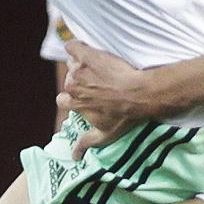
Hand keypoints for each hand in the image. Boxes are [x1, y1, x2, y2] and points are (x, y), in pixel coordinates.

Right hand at [56, 41, 153, 158]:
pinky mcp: (88, 54)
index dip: (72, 99)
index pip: (62, 100)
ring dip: (81, 67)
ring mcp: (80, 69)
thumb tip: (74, 157)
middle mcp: (73, 86)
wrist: (140, 93)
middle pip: (68, 82)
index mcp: (75, 103)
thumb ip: (86, 143)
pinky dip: (75, 48)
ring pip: (72, 65)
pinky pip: (73, 46)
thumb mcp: (105, 134)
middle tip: (96, 85)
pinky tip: (83, 51)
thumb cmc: (124, 116)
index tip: (84, 98)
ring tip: (97, 70)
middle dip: (79, 83)